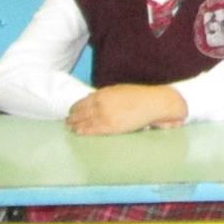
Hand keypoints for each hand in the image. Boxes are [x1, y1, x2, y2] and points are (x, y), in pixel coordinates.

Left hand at [67, 84, 184, 135]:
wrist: (155, 102)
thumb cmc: (141, 96)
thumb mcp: (120, 90)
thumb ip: (105, 95)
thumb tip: (92, 99)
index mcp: (103, 94)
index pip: (82, 103)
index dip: (75, 108)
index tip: (71, 112)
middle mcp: (101, 104)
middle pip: (80, 113)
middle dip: (72, 118)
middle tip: (67, 122)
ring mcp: (105, 115)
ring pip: (83, 122)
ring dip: (75, 125)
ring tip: (70, 128)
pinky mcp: (110, 126)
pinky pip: (92, 130)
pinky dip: (83, 131)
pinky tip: (78, 132)